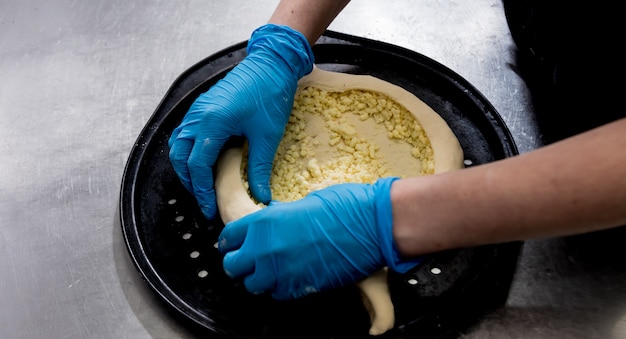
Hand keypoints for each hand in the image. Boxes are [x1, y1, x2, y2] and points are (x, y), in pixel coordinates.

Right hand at [168, 24, 313, 218]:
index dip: (202, 190)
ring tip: (203, 185)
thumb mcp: (267, 136)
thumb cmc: (270, 94)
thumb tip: (260, 195)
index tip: (210, 208)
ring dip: (187, 167)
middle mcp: (198, 116)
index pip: (197, 165)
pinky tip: (206, 161)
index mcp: (212, 122)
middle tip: (205, 200)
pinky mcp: (203, 107)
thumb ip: (259, 168)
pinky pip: (186, 133)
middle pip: (181, 157)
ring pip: (179, 145)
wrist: (272, 64)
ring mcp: (198, 110)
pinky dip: (190, 151)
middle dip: (191, 182)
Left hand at [218, 177, 420, 299]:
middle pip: (233, 266)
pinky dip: (280, 289)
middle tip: (252, 261)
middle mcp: (266, 248)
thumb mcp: (302, 204)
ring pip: (252, 285)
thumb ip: (280, 218)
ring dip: (260, 279)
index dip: (231, 242)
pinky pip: (276, 294)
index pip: (228, 238)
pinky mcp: (299, 288)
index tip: (235, 245)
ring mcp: (281, 271)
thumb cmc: (343, 208)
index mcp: (264, 221)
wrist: (370, 226)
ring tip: (274, 271)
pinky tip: (292, 277)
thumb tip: (273, 223)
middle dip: (241, 264)